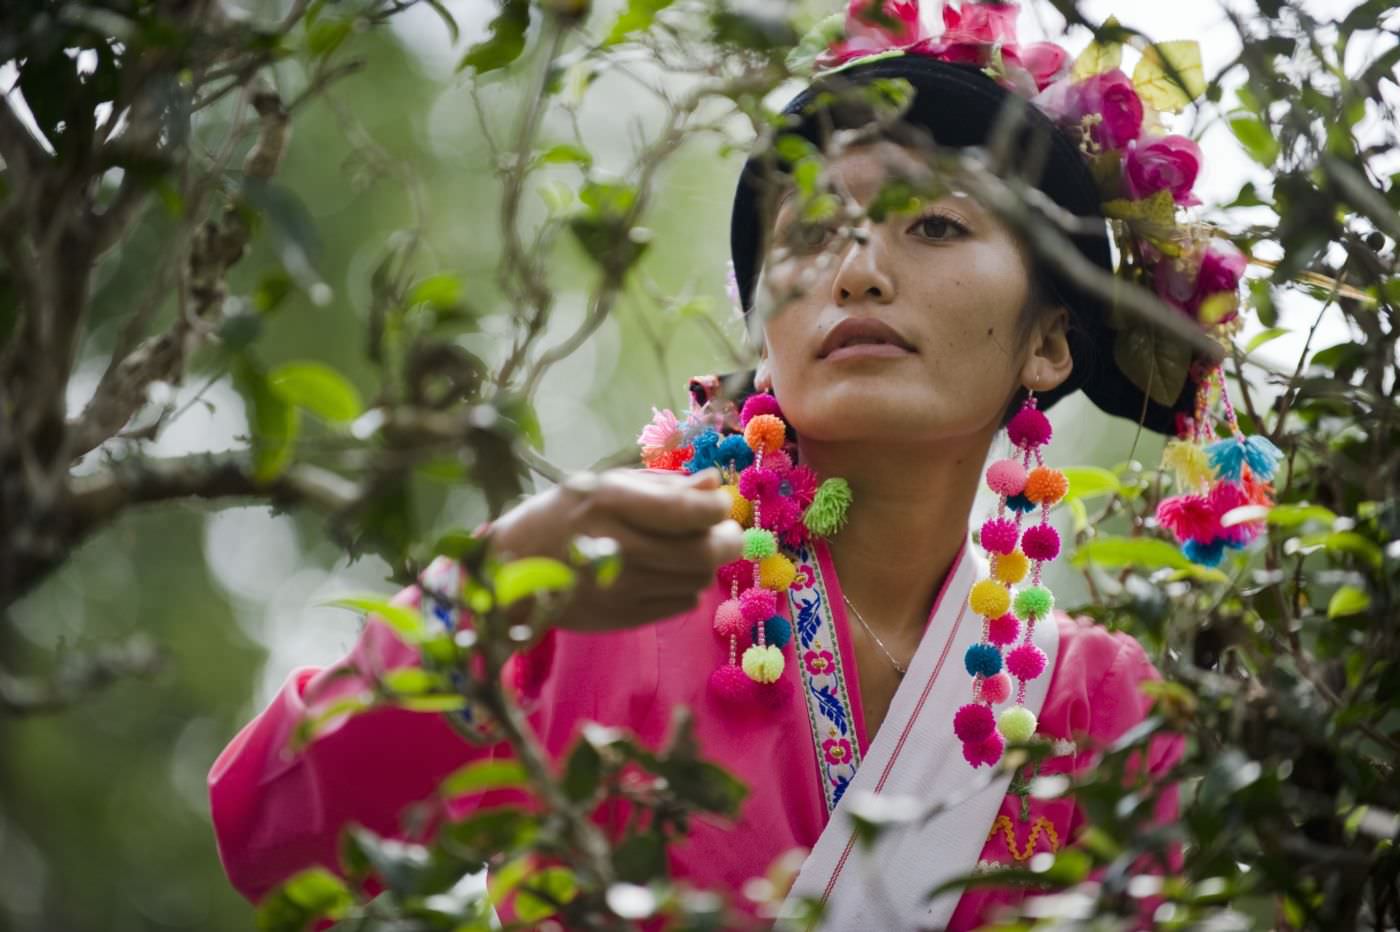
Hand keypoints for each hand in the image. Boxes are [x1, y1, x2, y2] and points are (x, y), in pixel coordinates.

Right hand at [485, 468, 743, 632]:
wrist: (513, 568)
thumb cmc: (564, 514)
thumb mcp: (606, 484)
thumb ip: (663, 485)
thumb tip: (713, 484)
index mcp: (611, 502)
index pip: (690, 511)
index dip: (717, 507)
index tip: (716, 503)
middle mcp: (618, 546)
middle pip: (703, 552)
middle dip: (726, 539)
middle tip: (723, 531)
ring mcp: (621, 587)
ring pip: (698, 579)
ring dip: (705, 562)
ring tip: (689, 548)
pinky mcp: (624, 617)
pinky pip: (682, 603)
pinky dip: (686, 586)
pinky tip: (667, 572)